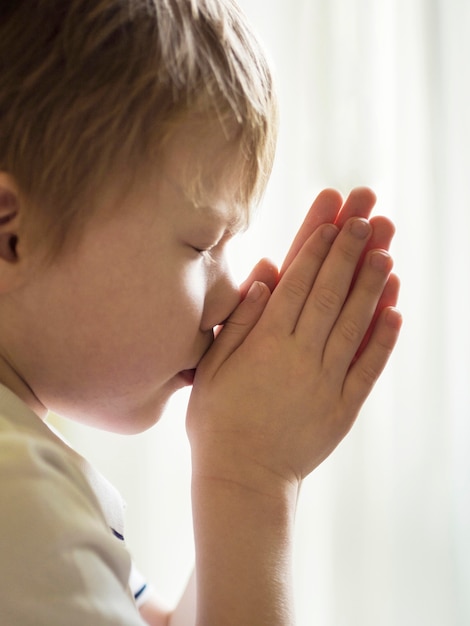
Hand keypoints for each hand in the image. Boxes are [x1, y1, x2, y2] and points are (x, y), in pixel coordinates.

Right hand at [187, 190, 400, 493]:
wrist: (242, 478)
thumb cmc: (217, 422)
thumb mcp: (213, 368)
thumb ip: (239, 321)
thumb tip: (265, 276)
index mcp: (265, 345)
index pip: (296, 285)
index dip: (316, 250)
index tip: (333, 220)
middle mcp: (300, 357)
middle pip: (329, 295)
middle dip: (349, 254)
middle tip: (368, 219)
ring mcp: (326, 383)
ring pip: (354, 325)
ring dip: (372, 287)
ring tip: (387, 253)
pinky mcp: (344, 408)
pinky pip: (369, 368)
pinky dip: (384, 339)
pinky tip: (396, 310)